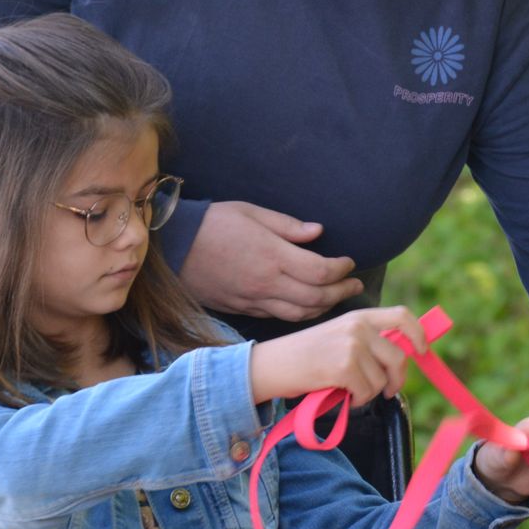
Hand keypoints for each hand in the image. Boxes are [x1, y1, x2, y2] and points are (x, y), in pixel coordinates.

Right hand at [178, 200, 363, 320]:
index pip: (321, 271)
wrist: (172, 246)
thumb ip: (287, 226)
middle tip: (355, 285)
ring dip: (324, 308)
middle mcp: (266, 283)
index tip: (349, 262)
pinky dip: (300, 314)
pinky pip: (279, 316)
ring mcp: (254, 300)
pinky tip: (309, 306)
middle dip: (341, 292)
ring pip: (300, 313)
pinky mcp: (243, 308)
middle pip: (316, 298)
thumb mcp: (251, 212)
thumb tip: (318, 232)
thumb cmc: (211, 222)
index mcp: (272, 255)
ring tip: (337, 297)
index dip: (342, 269)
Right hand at [249, 307, 430, 404]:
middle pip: (399, 357)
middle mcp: (358, 327)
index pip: (402, 316)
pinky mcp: (344, 367)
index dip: (419, 334)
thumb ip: (367, 343)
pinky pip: (366, 393)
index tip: (423, 350)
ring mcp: (352, 346)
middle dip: (396, 380)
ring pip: (382, 381)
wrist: (272, 365)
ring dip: (369, 393)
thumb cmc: (305, 357)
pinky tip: (340, 395)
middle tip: (386, 391)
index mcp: (359, 317)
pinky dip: (356, 401)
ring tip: (347, 390)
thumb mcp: (338, 338)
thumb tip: (400, 359)